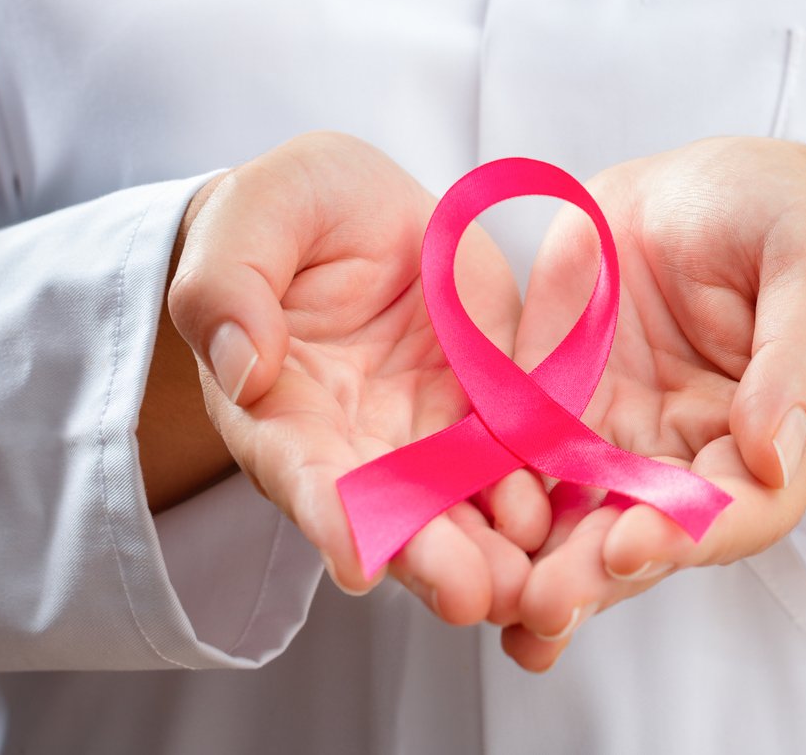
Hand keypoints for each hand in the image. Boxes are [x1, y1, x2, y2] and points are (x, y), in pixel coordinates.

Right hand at [165, 132, 548, 624]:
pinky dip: (548, 487)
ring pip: (465, 503)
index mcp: (280, 407)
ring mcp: (430, 431)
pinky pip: (524, 453)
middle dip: (433, 558)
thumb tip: (241, 367)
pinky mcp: (493, 405)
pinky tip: (577, 511)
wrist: (354, 209)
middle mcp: (356, 442)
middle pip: (394, 513)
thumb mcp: (249, 220)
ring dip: (497, 548)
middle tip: (473, 597)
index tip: (358, 560)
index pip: (302, 471)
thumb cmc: (282, 215)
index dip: (330, 515)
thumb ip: (228, 288)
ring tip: (532, 582)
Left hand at [500, 137, 805, 669]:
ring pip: (573, 524)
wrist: (698, 188)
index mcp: (767, 437)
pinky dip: (479, 510)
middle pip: (647, 537)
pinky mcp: (546, 413)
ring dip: (536, 570)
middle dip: (596, 574)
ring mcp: (613, 442)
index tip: (638, 542)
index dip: (692, 533)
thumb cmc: (776, 216)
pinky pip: (509, 468)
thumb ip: (804, 351)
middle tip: (547, 600)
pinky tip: (440, 541)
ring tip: (496, 604)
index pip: (743, 510)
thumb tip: (772, 453)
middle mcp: (688, 459)